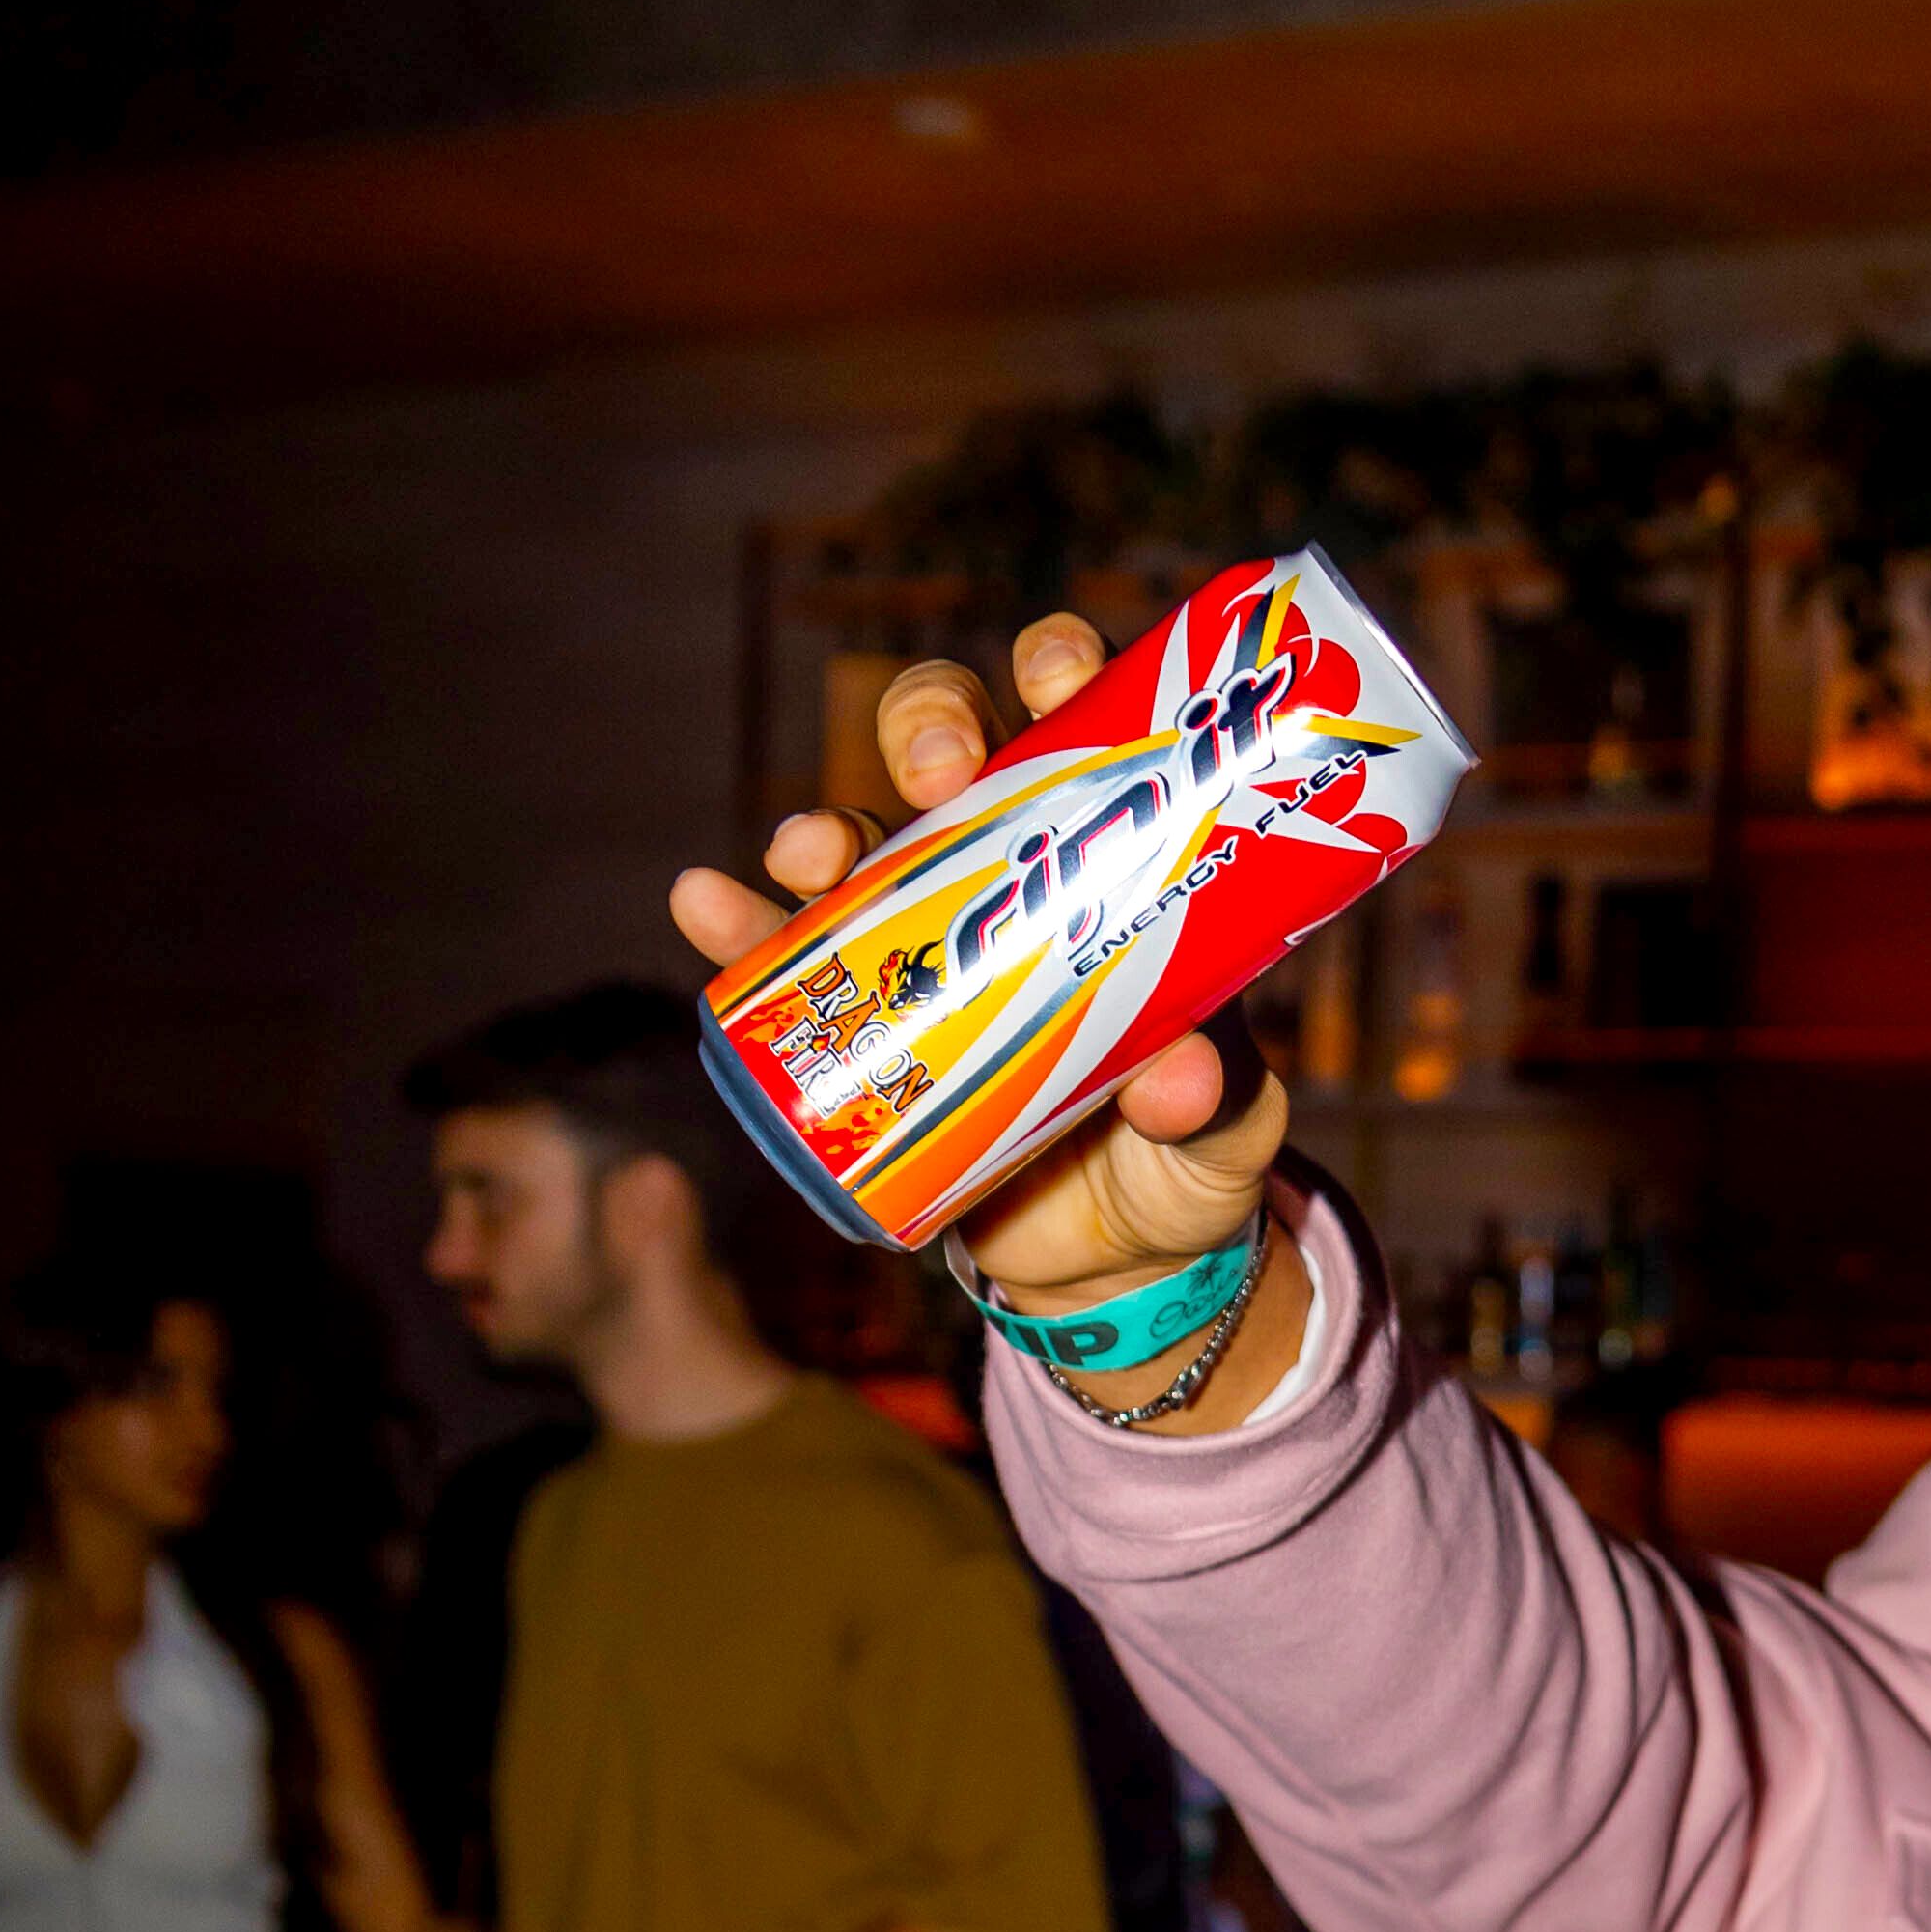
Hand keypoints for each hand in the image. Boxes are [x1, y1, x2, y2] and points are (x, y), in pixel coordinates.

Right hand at [668, 612, 1291, 1310]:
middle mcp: (1011, 873)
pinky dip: (738, 926)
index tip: (1055, 679)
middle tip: (940, 771)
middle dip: (933, 727)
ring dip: (825, 825)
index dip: (1060, 673)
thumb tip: (1175, 1080)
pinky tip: (704, 906)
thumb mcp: (1226, 1134)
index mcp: (1115, 861)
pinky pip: (783, 956)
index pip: (1086, 730)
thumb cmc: (1185, 1160)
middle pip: (957, 750)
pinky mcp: (863, 1015)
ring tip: (807, 854)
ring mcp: (926, 937)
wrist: (1111, 1258)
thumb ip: (1218, 1103)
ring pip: (863, 837)